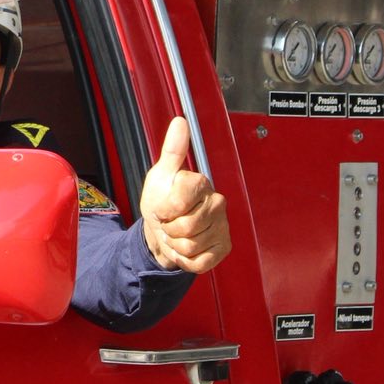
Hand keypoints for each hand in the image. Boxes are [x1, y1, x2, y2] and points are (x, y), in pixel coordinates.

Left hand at [139, 117, 230, 274]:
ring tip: (177, 234)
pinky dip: (185, 259)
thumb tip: (180, 122)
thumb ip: (172, 150)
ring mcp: (222, 226)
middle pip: (186, 226)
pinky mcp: (223, 247)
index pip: (181, 200)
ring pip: (190, 246)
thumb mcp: (161, 175)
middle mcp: (217, 203)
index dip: (164, 209)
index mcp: (201, 184)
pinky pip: (198, 262)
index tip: (162, 207)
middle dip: (169, 229)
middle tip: (170, 222)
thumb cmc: (162, 202)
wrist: (164, 231)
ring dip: (175, 244)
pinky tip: (186, 247)